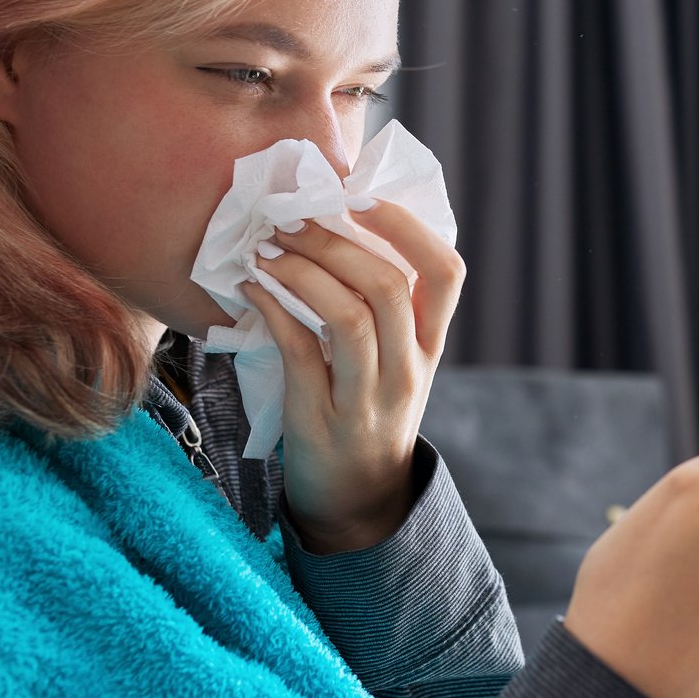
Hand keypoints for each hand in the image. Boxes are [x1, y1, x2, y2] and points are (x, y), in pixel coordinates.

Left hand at [239, 199, 464, 552]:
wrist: (359, 501)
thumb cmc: (370, 411)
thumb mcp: (397, 360)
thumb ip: (385, 306)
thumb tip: (337, 222)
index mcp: (430, 344)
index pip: (446, 273)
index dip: (405, 226)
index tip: (358, 196)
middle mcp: (409, 370)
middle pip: (388, 286)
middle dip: (334, 241)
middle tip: (290, 219)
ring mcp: (369, 399)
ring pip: (349, 318)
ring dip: (302, 272)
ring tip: (267, 250)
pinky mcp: (322, 420)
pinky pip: (300, 353)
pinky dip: (273, 311)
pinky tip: (252, 290)